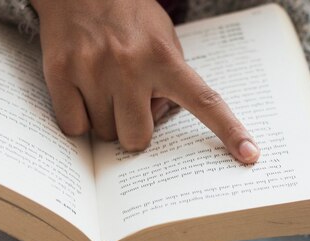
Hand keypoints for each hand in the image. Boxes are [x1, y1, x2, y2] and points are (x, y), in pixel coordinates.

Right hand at [31, 0, 259, 161]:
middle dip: (133, 130)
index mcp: (163, 57)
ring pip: (103, 135)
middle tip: (127, 105)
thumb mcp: (162, 38)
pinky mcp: (60, 73)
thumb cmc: (126, 15)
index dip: (228, 131)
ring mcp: (92, 70)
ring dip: (105, 121)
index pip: (204, 101)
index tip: (249, 155)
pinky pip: (73, 127)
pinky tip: (81, 95)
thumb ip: (169, 80)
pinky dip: (78, 121)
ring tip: (102, 89)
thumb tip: (158, 120)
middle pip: (136, 138)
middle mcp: (129, 65)